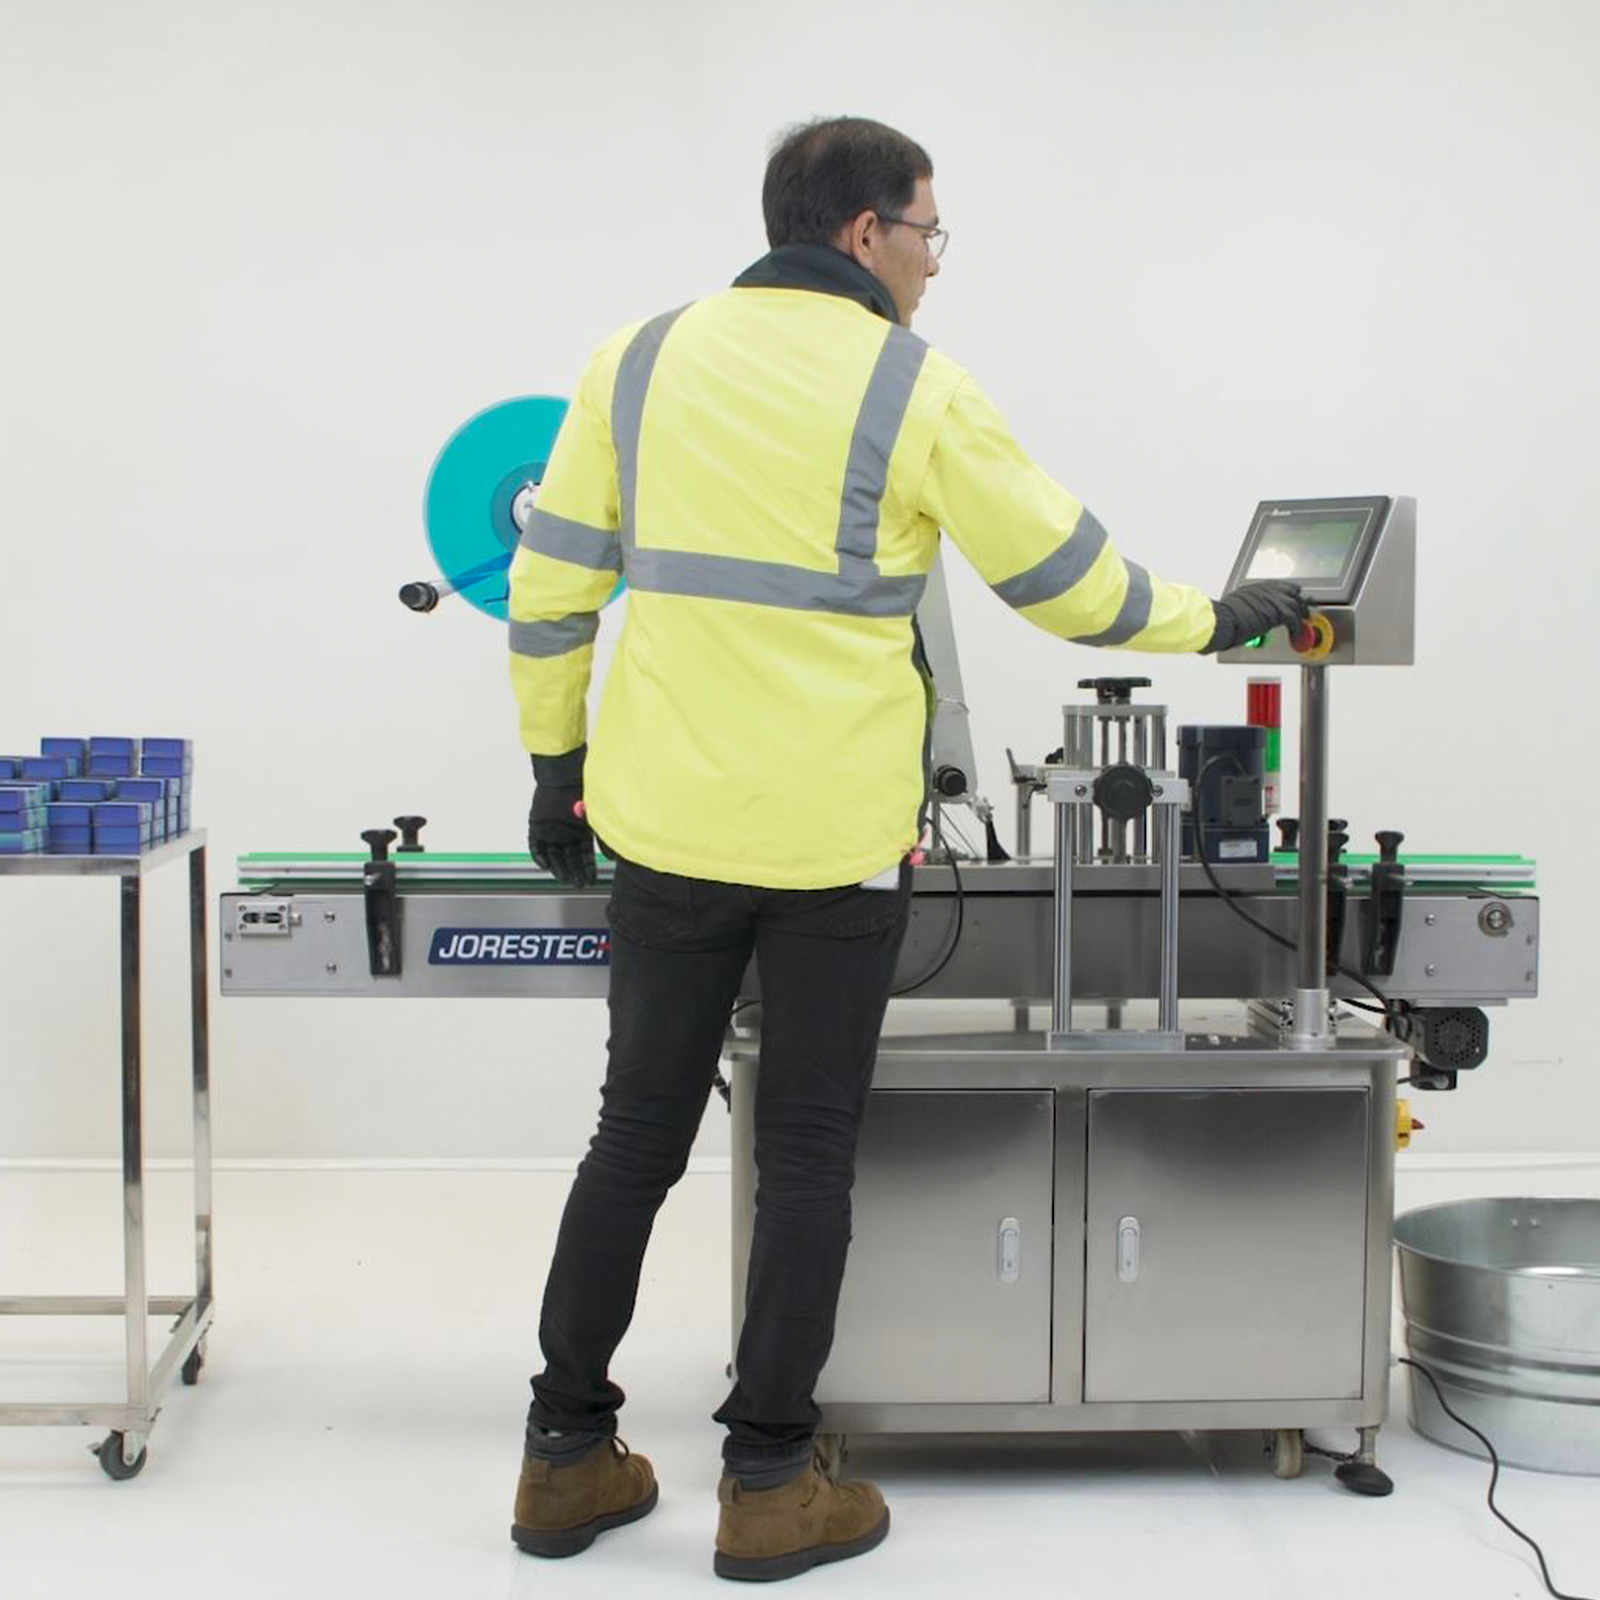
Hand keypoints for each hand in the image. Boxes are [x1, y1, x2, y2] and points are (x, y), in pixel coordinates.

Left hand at [527, 747, 595, 886]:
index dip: (588, 869)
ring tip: (564, 879)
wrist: (563, 774)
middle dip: (574, 872)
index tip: (590, 881)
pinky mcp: (536, 826)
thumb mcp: (595, 817)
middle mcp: (566, 833)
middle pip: (569, 858)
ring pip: (554, 855)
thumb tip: (612, 857)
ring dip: (558, 867)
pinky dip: (539, 856)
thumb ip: (603, 837)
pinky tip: (545, 865)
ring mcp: (550, 830)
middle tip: (577, 884)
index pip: (584, 856)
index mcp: (580, 831)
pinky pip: (535, 845)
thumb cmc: (582, 790)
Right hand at [1203, 580, 1309, 652]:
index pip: (1280, 586)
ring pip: (1296, 604)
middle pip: (1291, 592)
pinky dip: (1297, 628)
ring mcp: (1273, 599)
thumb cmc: (1222, 616)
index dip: (1289, 594)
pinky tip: (1296, 634)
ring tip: (1303, 623)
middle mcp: (1266, 590)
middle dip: (1299, 602)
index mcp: (1256, 587)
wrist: (1222, 620)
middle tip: (1304, 612)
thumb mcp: (1235, 604)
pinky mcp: (1277, 611)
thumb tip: (1249, 614)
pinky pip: (1294, 619)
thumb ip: (1247, 605)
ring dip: (1301, 615)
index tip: (1293, 599)